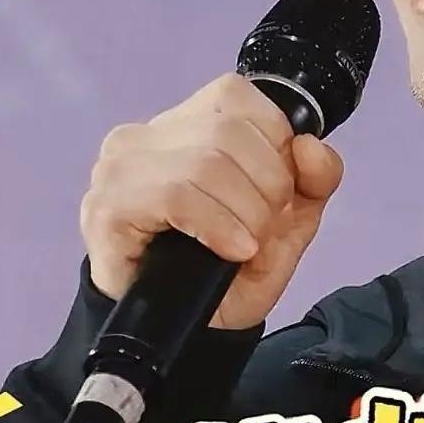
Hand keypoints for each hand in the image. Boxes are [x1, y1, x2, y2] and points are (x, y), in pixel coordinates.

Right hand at [79, 72, 343, 328]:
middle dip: (267, 187)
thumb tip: (310, 147)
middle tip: (265, 228)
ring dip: (246, 213)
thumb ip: (317, 176)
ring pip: (206, 163)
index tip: (279, 190)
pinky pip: (176, 196)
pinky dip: (218, 225)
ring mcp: (120, 167)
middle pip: (229, 132)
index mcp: (189, 121)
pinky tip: (232, 250)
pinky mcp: (106, 206)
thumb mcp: (294, 216)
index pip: (238, 95)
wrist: (194, 328)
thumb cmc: (233, 262)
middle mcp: (147, 134)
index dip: (274, 144)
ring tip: (247, 245)